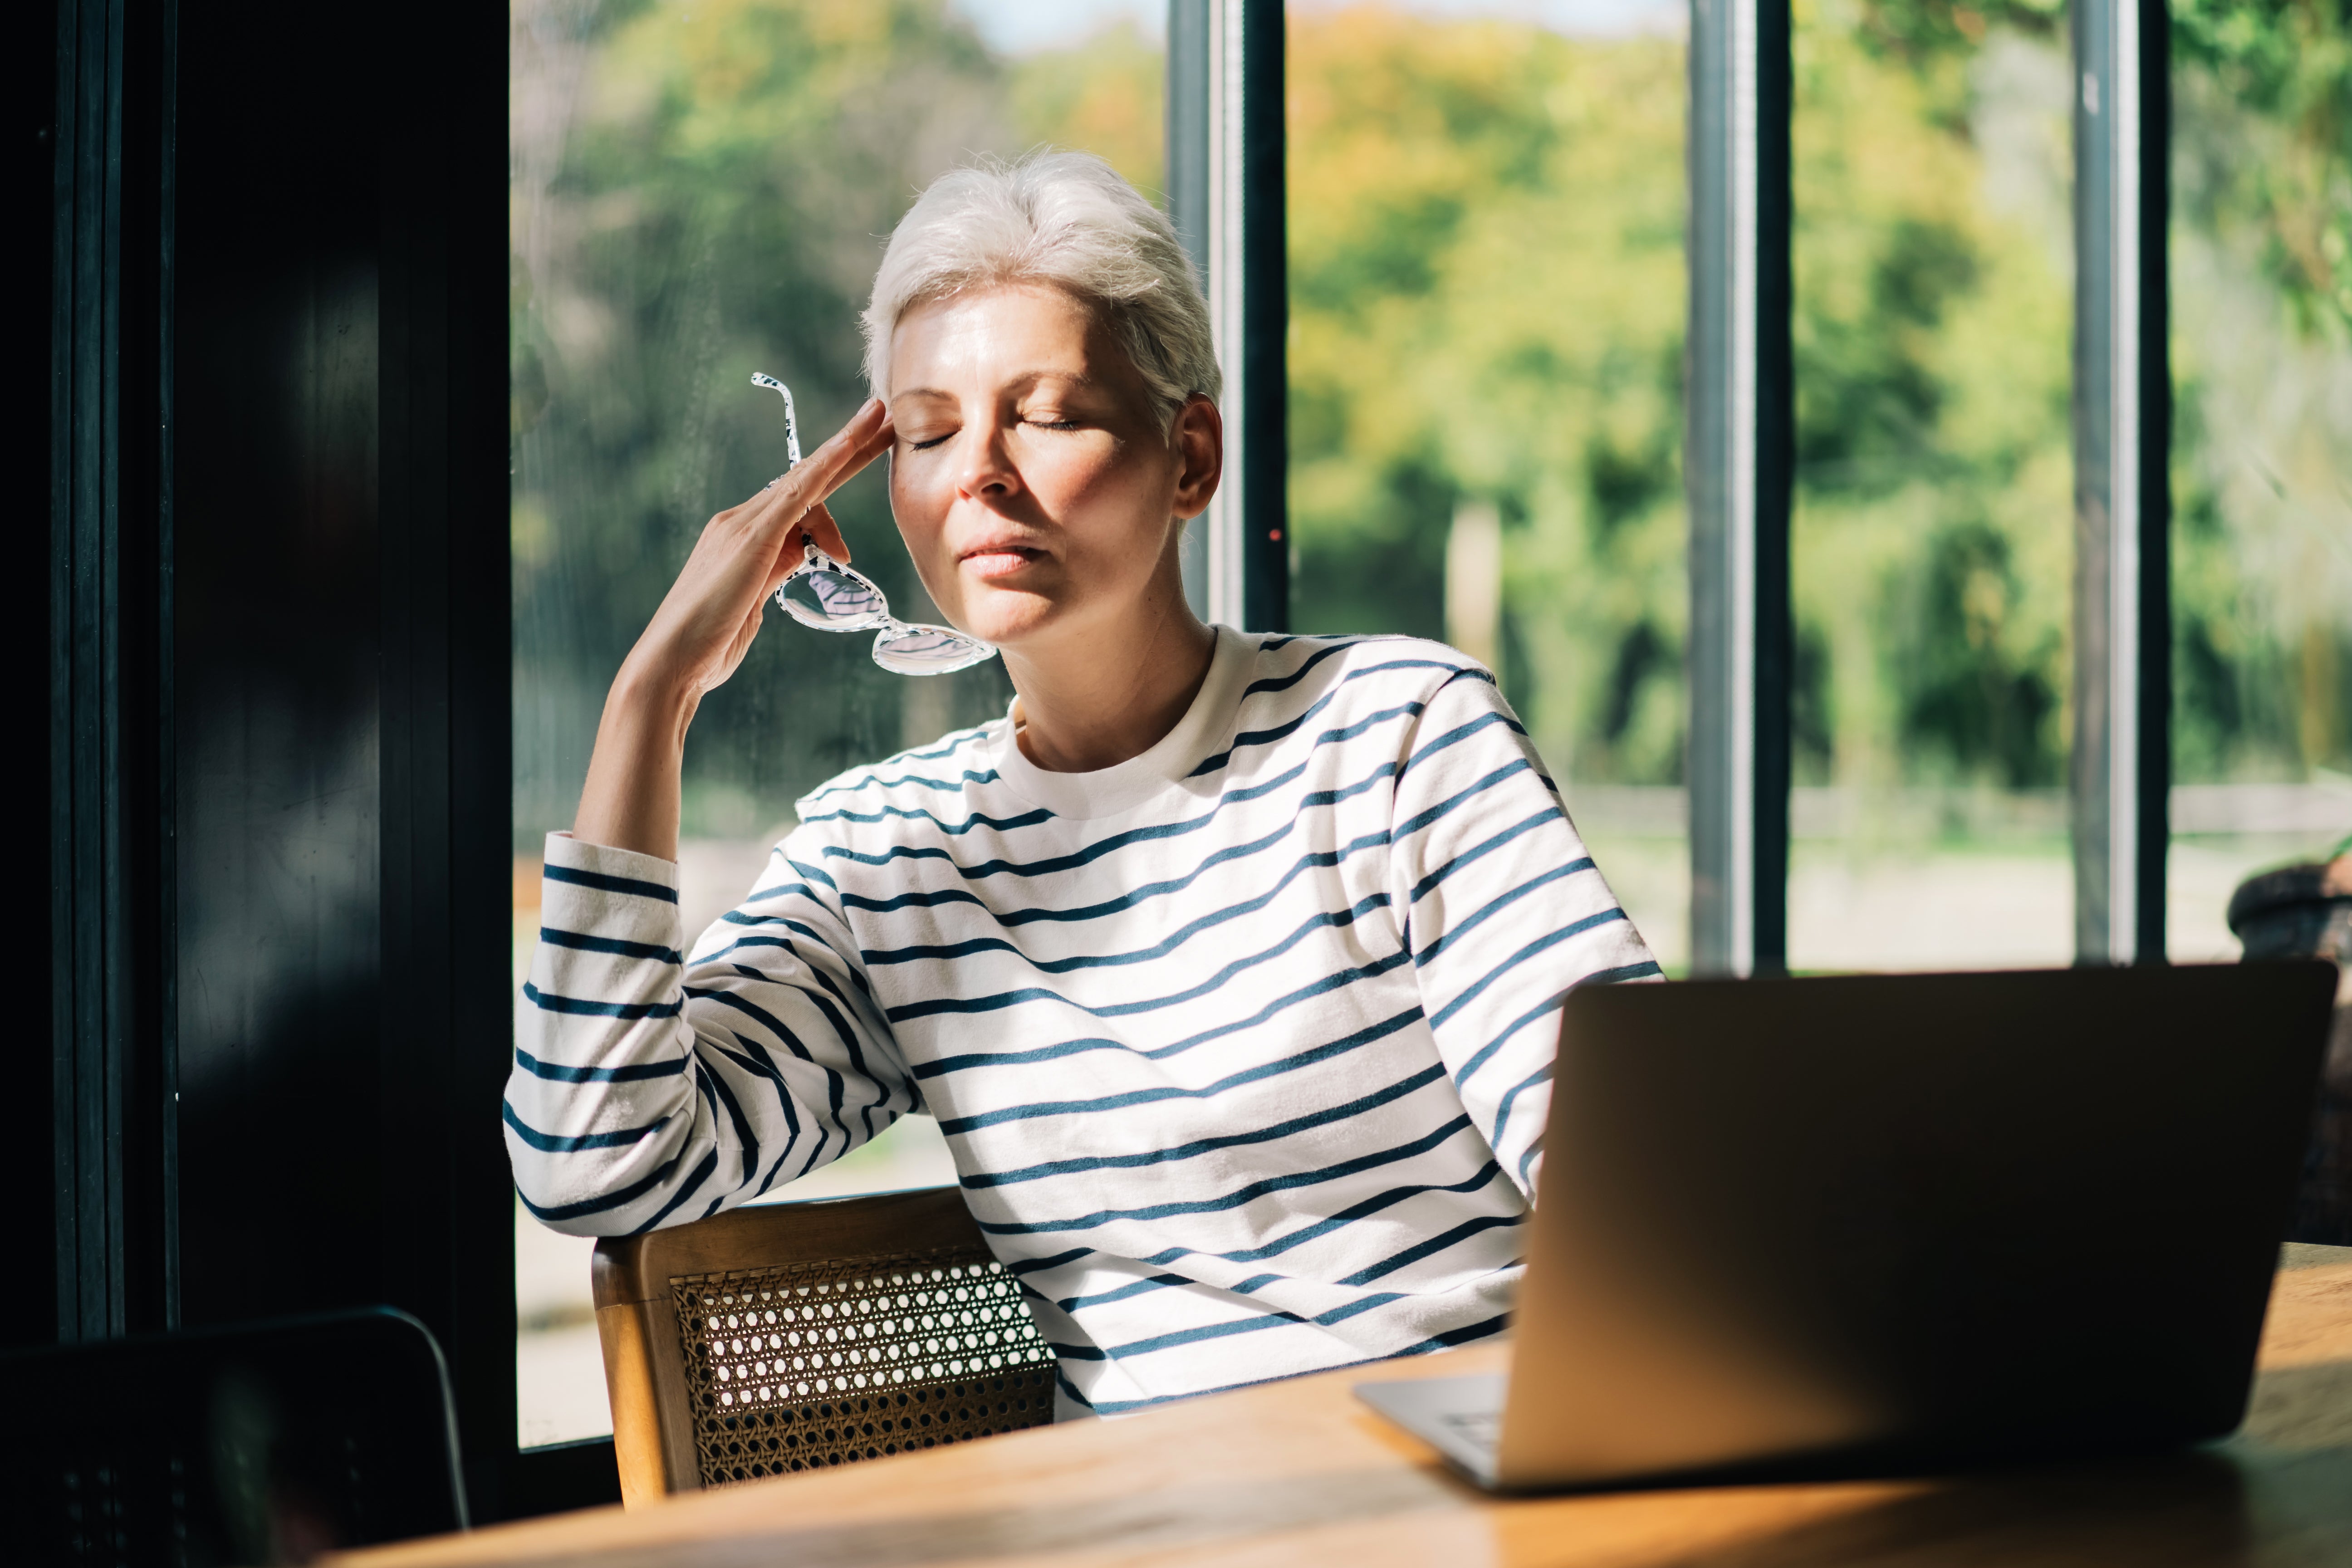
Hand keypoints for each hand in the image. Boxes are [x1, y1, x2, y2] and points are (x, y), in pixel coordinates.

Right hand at [573, 397, 891, 860]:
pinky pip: (796, 494)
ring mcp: (742, 526)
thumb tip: (804, 552)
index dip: (832, 470)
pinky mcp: (751, 539)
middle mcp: (740, 521)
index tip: (863, 446)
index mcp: (742, 536)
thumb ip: (778, 571)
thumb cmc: (710, 644)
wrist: (671, 662)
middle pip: (806, 478)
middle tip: (884, 413)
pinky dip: (824, 466)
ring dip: (850, 454)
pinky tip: (849, 444)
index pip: (798, 498)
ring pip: (807, 481)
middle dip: (847, 445)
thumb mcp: (755, 602)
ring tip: (884, 429)